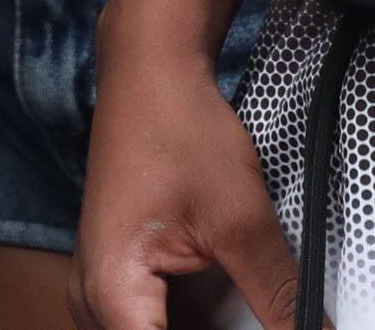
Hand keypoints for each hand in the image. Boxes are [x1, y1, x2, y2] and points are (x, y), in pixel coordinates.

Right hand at [77, 0, 295, 329]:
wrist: (151, 70)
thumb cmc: (177, 126)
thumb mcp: (242, 221)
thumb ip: (281, 296)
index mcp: (113, 297)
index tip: (267, 329)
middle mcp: (94, 304)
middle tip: (268, 317)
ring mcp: (101, 293)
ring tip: (257, 311)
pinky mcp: (118, 280)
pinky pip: (154, 325)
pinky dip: (197, 325)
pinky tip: (234, 311)